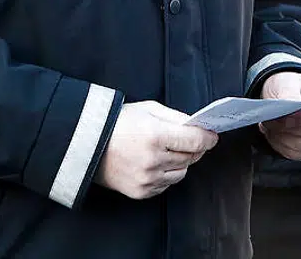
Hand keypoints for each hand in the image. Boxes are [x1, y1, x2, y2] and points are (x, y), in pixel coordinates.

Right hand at [94, 100, 218, 199]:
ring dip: (181, 162)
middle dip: (194, 148)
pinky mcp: (141, 191)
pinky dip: (167, 174)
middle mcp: (153, 160)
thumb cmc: (117, 122)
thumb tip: (198, 126)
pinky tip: (156, 163)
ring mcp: (147, 179)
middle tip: (190, 140)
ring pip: (181, 173)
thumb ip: (175, 117)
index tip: (212, 136)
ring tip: (168, 151)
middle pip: (190, 157)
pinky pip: (167, 184)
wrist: (87, 144)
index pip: (195, 141)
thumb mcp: (148, 109)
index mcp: (155, 135)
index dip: (208, 138)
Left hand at [258, 72, 300, 160]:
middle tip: (271, 121)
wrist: (283, 95)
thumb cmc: (288, 86)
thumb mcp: (286, 82)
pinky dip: (284, 147)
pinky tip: (276, 135)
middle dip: (290, 128)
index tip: (283, 116)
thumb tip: (288, 107)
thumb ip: (290, 95)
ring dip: (285, 138)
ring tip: (271, 127)